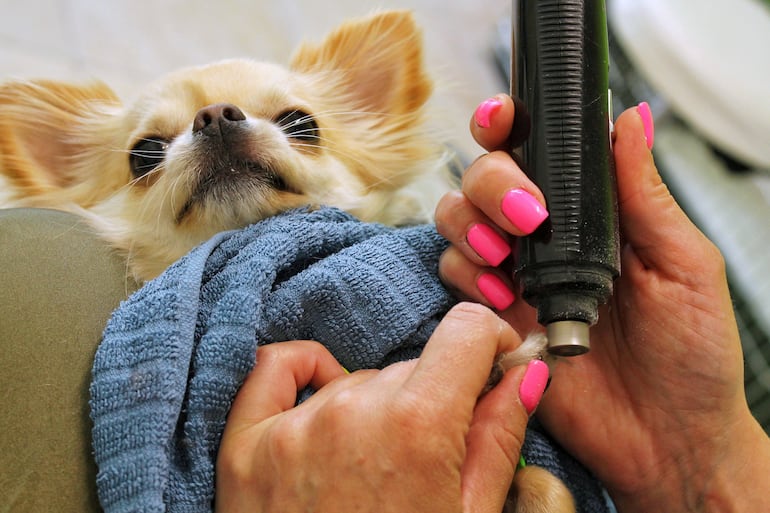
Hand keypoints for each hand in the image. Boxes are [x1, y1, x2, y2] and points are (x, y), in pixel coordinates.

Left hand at [215, 303, 547, 512]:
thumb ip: (500, 435)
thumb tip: (524, 370)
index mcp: (418, 427)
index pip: (466, 330)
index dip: (489, 341)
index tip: (489, 364)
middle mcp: (353, 410)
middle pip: (412, 367)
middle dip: (431, 402)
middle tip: (425, 464)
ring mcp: (293, 427)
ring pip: (356, 380)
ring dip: (374, 410)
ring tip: (373, 476)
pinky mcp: (246, 444)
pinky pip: (279, 368)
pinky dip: (308, 374)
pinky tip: (326, 399)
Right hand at [435, 95, 769, 511]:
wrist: (668, 440)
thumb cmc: (693, 354)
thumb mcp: (685, 266)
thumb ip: (646, 195)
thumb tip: (631, 120)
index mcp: (593, 213)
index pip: (537, 150)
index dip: (508, 124)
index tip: (503, 119)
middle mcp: (545, 236)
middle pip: (482, 176)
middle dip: (490, 183)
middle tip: (527, 218)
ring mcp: (515, 275)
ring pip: (456, 220)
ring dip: (469, 227)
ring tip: (508, 261)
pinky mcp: (493, 317)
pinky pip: (455, 278)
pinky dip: (469, 279)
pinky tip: (508, 302)